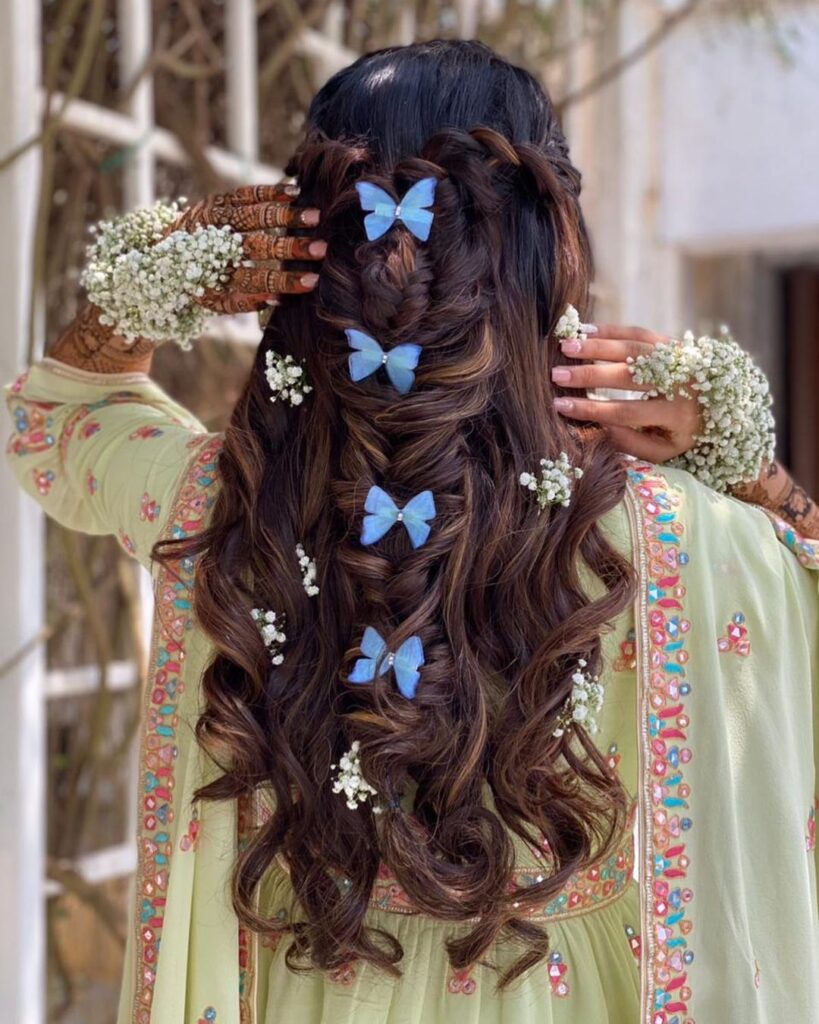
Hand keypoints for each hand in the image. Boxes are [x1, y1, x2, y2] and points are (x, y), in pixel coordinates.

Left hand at [169, 184, 324, 313]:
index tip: (311, 282)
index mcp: (211, 276)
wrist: (160, 253)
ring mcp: (212, 219)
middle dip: (290, 247)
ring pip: (251, 215)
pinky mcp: (215, 201)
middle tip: (321, 249)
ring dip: (286, 215)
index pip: (253, 280)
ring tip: (315, 217)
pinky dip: (270, 192)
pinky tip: (295, 192)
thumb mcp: (216, 301)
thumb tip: (278, 299)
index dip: (283, 282)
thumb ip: (244, 302)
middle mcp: (210, 245)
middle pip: (255, 246)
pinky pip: (245, 193)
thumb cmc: (200, 282)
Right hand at [551, 324, 701, 462]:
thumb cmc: (684, 434)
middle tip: (557, 374)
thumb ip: (630, 442)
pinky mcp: (675, 343)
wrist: (728, 406)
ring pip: (633, 348)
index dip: (592, 410)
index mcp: (678, 415)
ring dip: (597, 345)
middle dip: (589, 374)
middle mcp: (682, 383)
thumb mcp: (664, 450)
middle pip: (629, 375)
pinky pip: (640, 333)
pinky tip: (587, 330)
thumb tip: (597, 425)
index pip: (627, 412)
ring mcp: (680, 358)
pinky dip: (612, 331)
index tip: (560, 406)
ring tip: (566, 346)